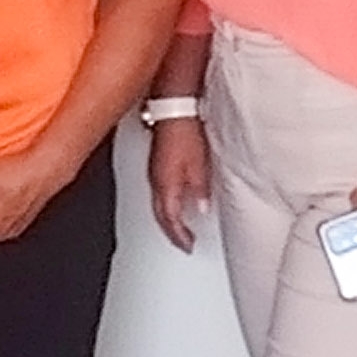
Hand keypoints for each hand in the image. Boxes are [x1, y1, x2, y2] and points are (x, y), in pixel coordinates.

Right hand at [145, 111, 211, 249]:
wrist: (173, 111)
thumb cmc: (185, 133)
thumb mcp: (199, 167)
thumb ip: (200, 191)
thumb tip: (201, 209)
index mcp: (166, 186)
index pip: (170, 220)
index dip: (180, 236)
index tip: (189, 245)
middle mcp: (157, 183)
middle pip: (161, 216)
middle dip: (172, 232)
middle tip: (184, 242)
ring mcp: (155, 173)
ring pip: (158, 205)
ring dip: (168, 219)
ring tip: (180, 228)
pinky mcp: (157, 165)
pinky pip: (159, 192)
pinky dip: (167, 204)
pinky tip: (176, 203)